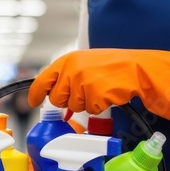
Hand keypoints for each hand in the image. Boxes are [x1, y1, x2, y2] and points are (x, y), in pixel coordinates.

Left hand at [29, 48, 169, 136]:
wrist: (136, 68)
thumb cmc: (110, 67)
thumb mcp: (84, 64)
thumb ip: (66, 76)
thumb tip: (49, 94)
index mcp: (67, 60)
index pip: (43, 79)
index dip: (37, 93)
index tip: (33, 101)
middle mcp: (72, 70)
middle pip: (57, 99)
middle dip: (68, 100)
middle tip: (85, 89)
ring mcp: (83, 83)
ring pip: (74, 107)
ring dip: (85, 103)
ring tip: (99, 88)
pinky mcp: (95, 95)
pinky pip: (90, 110)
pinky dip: (98, 106)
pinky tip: (107, 94)